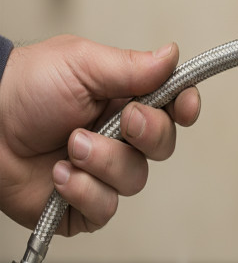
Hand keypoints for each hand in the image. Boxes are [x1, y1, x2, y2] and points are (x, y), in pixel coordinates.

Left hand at [0, 35, 199, 234]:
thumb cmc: (27, 86)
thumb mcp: (81, 64)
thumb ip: (131, 65)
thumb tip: (172, 55)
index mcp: (126, 98)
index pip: (172, 105)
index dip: (186, 107)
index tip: (185, 107)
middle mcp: (121, 134)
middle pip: (163, 144)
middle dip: (147, 134)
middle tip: (123, 121)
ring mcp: (104, 168)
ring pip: (135, 178)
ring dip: (104, 162)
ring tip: (71, 146)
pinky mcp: (84, 199)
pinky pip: (106, 207)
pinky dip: (83, 192)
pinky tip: (60, 175)